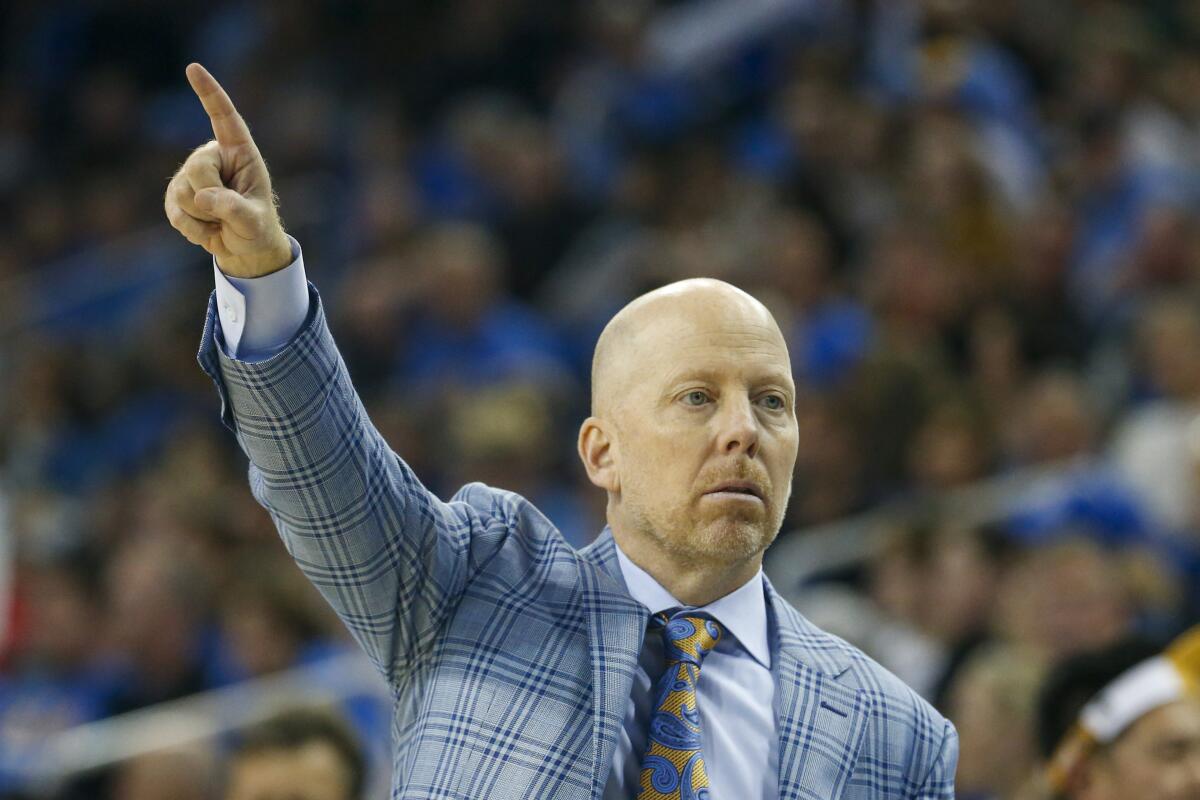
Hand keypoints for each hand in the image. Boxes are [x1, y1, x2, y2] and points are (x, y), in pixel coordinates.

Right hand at [164, 63, 291, 277]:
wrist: (244, 249)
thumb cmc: (256, 228)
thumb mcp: (254, 222)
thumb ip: (234, 209)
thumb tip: (203, 197)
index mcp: (240, 153)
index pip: (224, 118)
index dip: (209, 93)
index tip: (193, 68)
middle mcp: (213, 157)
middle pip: (197, 168)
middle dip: (211, 196)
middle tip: (228, 212)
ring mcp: (190, 174)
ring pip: (183, 192)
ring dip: (203, 217)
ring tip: (220, 221)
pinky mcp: (175, 194)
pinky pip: (174, 211)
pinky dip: (192, 228)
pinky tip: (207, 229)